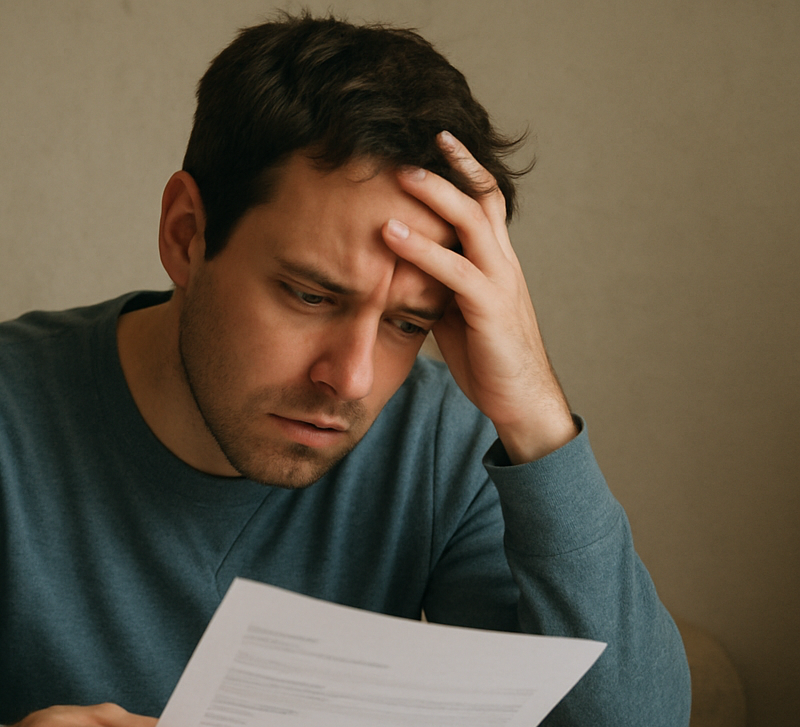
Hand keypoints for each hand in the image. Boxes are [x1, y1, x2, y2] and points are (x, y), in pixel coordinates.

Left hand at [382, 132, 577, 463]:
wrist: (521, 400)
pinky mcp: (490, 310)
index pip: (484, 201)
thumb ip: (438, 285)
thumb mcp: (457, 313)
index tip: (435, 140)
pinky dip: (421, 250)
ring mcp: (500, 283)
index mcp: (497, 261)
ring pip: (472, 224)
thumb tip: (403, 268)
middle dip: (449, 167)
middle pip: (482, 198)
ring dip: (434, 196)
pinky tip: (391, 236)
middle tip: (412, 142)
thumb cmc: (487, 357)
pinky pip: (455, 272)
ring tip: (398, 174)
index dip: (463, 168)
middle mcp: (503, 263)